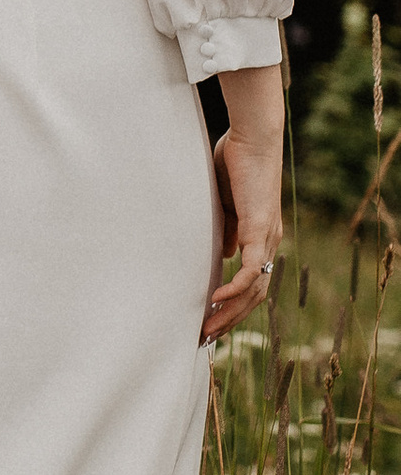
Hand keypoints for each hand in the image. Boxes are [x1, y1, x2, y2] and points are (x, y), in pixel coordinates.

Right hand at [204, 124, 282, 342]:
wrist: (253, 137)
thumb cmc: (237, 160)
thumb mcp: (227, 202)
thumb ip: (227, 229)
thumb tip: (225, 255)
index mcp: (261, 236)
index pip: (252, 283)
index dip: (233, 304)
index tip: (210, 319)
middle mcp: (269, 242)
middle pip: (255, 295)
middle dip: (230, 319)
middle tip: (205, 337)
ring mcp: (267, 238)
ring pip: (254, 289)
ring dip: (231, 312)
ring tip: (208, 327)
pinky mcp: (260, 229)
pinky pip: (250, 269)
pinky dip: (234, 288)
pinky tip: (216, 299)